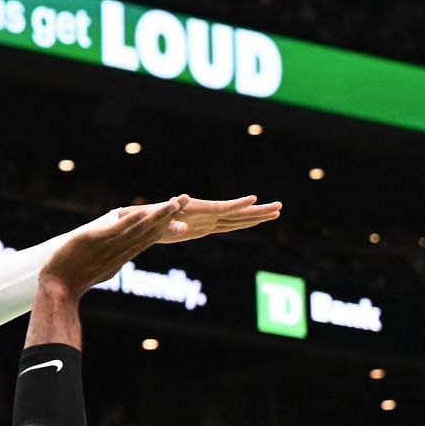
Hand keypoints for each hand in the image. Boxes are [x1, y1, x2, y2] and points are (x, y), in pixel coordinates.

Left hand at [40, 198, 185, 294]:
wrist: (59, 286)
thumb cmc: (75, 278)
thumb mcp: (101, 268)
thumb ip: (112, 258)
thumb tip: (117, 256)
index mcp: (123, 255)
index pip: (148, 236)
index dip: (165, 223)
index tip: (179, 212)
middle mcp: (121, 250)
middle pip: (150, 230)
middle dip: (169, 215)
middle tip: (187, 199)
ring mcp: (110, 246)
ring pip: (139, 229)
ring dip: (157, 215)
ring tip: (174, 203)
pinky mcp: (96, 241)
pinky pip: (117, 231)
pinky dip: (130, 222)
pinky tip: (143, 212)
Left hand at [152, 194, 280, 243]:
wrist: (144, 220)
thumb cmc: (149, 219)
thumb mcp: (159, 225)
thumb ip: (171, 226)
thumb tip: (181, 226)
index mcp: (197, 210)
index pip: (222, 208)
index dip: (238, 205)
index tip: (255, 198)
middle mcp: (206, 213)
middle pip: (238, 213)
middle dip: (259, 211)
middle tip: (280, 206)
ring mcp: (208, 220)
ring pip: (238, 219)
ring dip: (257, 216)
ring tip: (278, 211)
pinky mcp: (206, 227)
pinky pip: (229, 226)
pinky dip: (244, 223)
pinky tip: (257, 222)